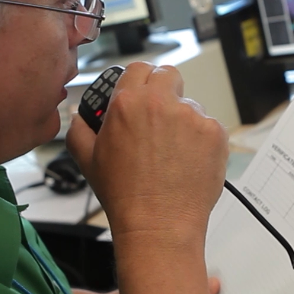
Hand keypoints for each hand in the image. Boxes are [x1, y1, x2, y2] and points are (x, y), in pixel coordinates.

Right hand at [67, 62, 228, 252]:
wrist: (158, 224)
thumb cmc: (125, 196)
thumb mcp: (88, 160)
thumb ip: (79, 128)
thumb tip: (78, 115)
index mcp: (127, 103)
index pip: (138, 68)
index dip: (140, 81)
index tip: (143, 93)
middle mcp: (161, 103)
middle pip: (168, 75)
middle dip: (164, 90)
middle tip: (160, 116)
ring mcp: (192, 116)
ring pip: (189, 104)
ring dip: (182, 119)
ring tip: (172, 152)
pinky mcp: (215, 133)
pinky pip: (208, 125)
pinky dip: (200, 139)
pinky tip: (187, 161)